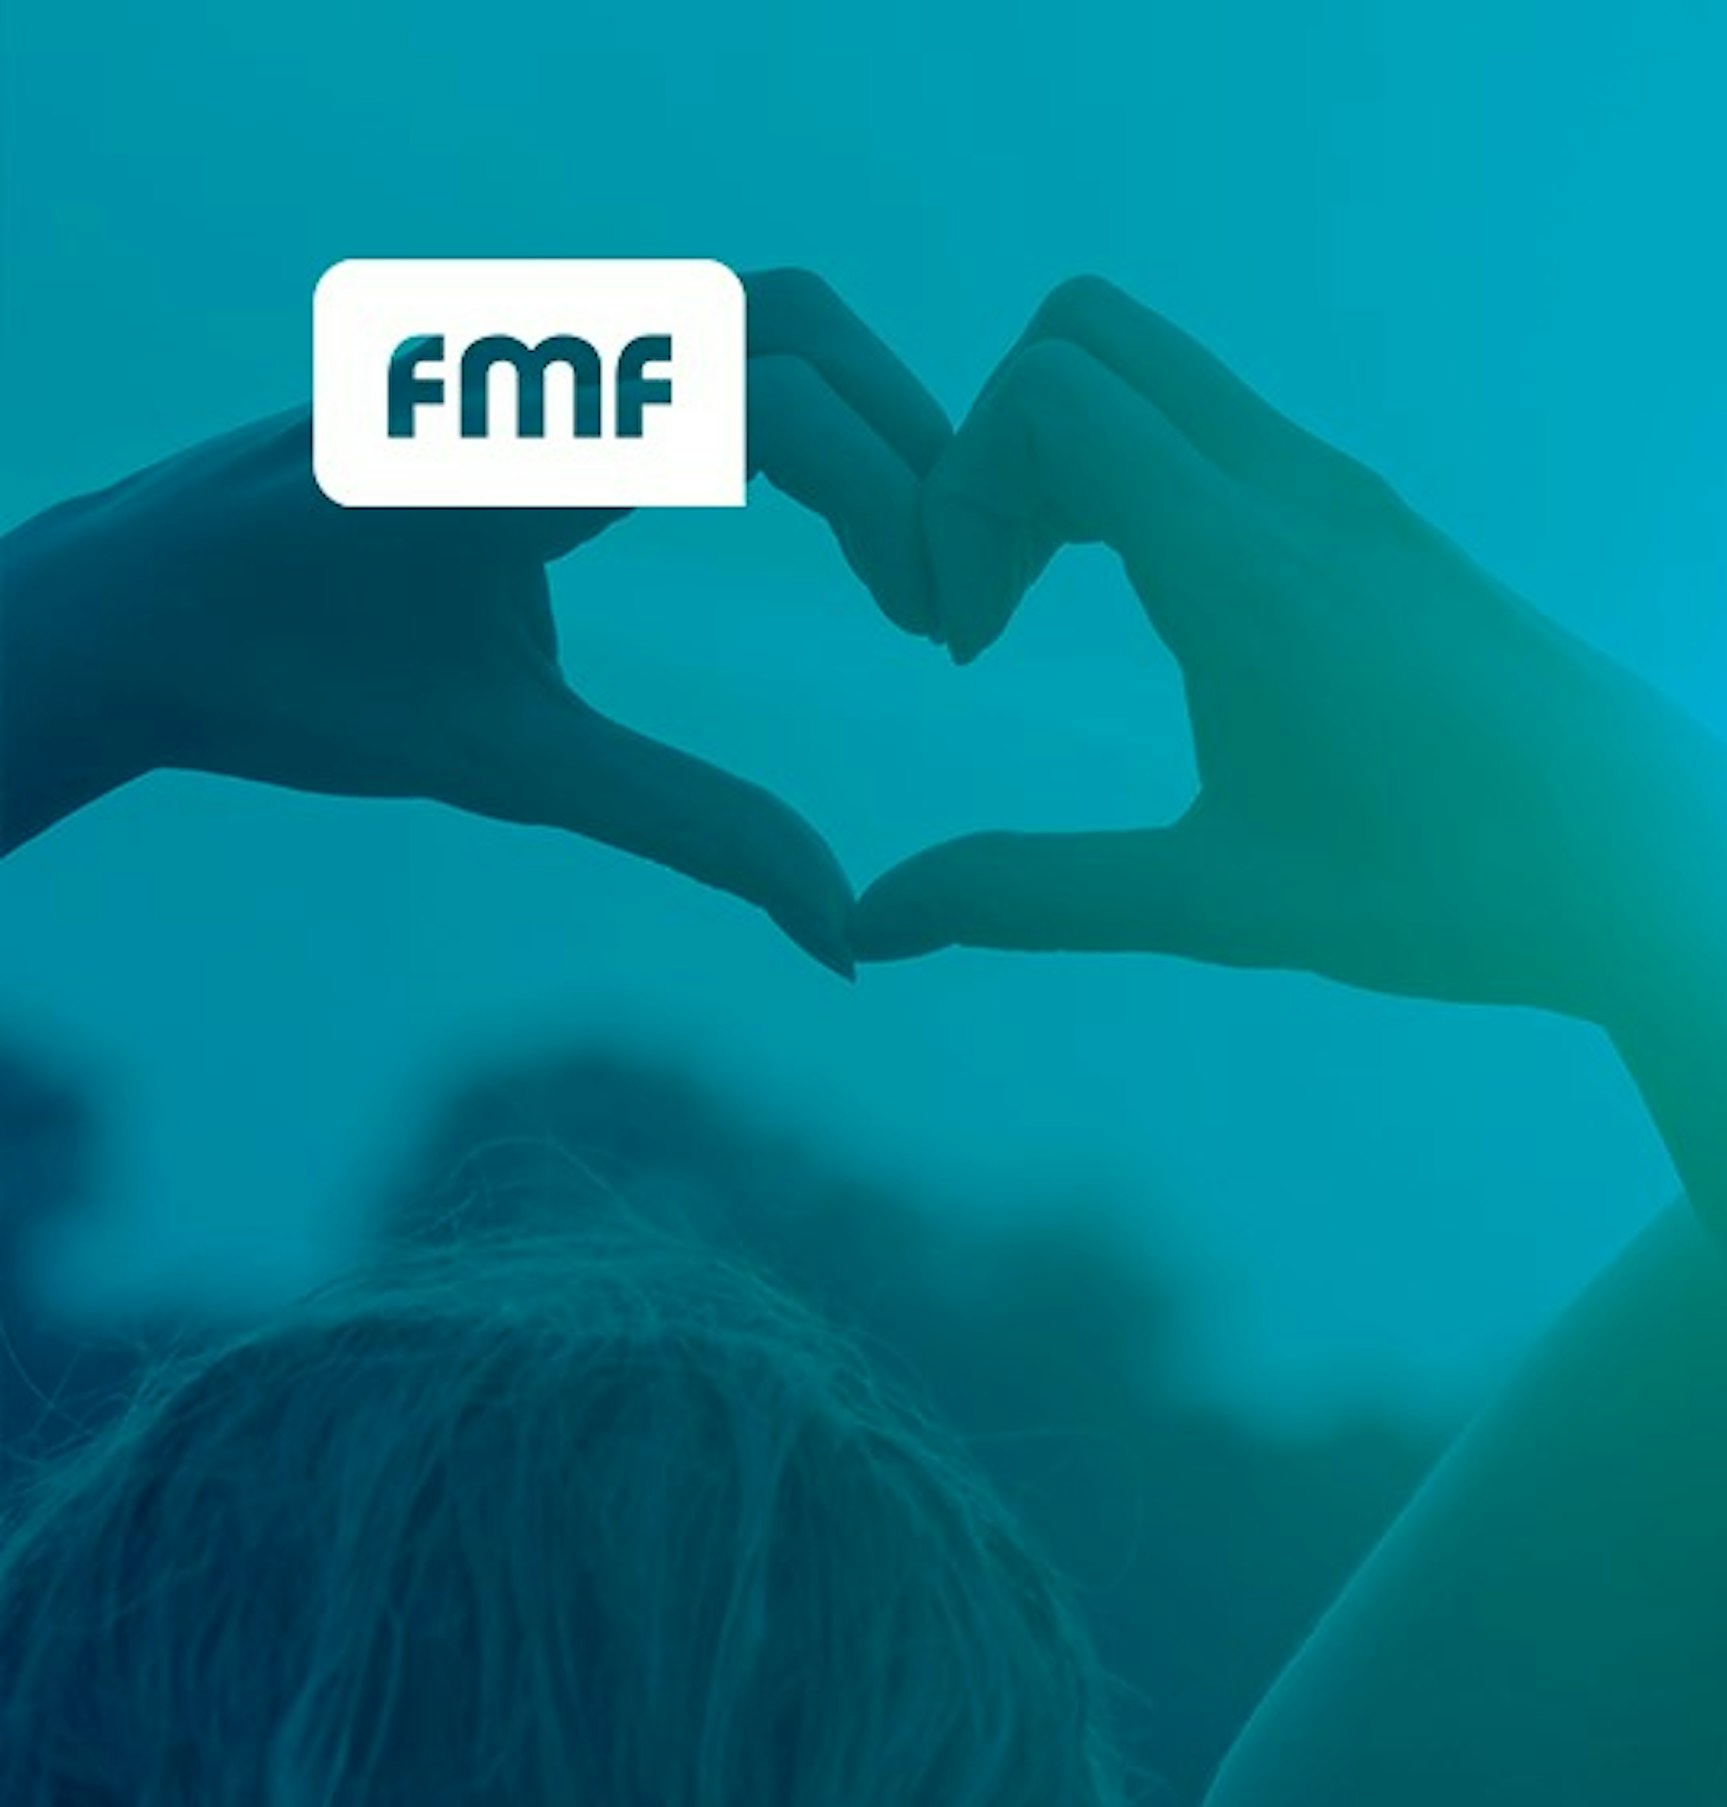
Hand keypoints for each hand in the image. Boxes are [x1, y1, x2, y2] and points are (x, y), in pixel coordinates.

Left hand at [0, 270, 948, 971]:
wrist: (132, 604)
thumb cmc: (293, 686)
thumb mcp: (505, 767)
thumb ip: (692, 829)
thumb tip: (847, 936)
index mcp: (516, 442)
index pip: (763, 402)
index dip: (890, 501)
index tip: (941, 627)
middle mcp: (528, 352)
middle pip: (788, 319)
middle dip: (910, 441)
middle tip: (959, 589)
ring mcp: (529, 332)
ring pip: (755, 314)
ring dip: (861, 422)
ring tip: (911, 565)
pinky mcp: (537, 345)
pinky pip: (702, 336)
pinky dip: (800, 411)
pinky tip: (833, 526)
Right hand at [851, 279, 1726, 1026]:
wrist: (1659, 866)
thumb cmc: (1454, 889)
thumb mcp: (1224, 906)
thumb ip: (1035, 895)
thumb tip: (877, 923)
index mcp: (1246, 561)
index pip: (1047, 393)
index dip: (959, 489)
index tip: (967, 638)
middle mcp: (1300, 492)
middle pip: (1089, 336)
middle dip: (993, 444)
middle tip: (986, 598)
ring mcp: (1354, 498)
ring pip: (1163, 381)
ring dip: (1073, 466)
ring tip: (1047, 614)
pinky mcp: (1389, 528)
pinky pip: (1227, 437)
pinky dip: (1151, 487)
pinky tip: (1162, 632)